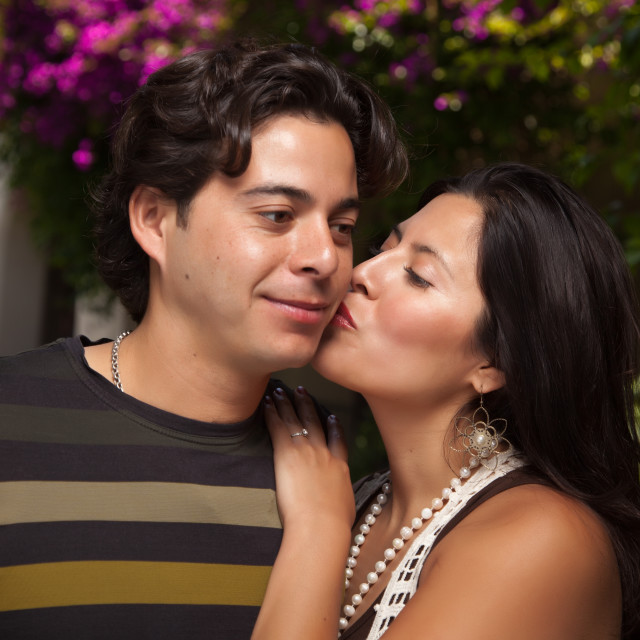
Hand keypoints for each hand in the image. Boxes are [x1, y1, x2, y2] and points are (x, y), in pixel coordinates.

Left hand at [264, 386, 354, 533]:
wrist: (321, 527)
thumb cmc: (333, 528)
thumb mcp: (345, 511)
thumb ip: (341, 502)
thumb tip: (340, 509)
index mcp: (340, 467)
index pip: (338, 440)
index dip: (334, 425)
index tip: (331, 416)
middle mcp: (324, 454)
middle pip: (315, 421)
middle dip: (308, 404)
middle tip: (302, 391)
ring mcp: (306, 451)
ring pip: (295, 419)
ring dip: (287, 402)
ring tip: (281, 390)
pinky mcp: (287, 453)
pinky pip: (278, 427)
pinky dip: (273, 412)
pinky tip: (267, 402)